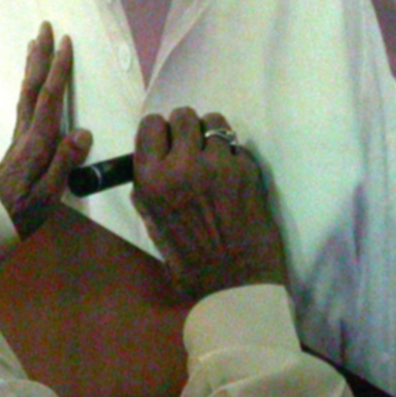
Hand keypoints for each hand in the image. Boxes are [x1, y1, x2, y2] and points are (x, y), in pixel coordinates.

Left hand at [0, 22, 91, 238]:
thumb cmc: (24, 210)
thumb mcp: (50, 193)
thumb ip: (65, 162)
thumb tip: (83, 131)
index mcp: (37, 141)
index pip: (49, 98)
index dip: (58, 70)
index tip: (65, 43)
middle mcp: (26, 131)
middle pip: (32, 86)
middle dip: (40, 56)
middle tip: (44, 27)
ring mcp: (20, 134)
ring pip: (25, 92)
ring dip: (32, 66)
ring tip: (35, 43)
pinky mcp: (18, 140)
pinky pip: (24, 102)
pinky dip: (29, 83)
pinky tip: (31, 81)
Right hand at [131, 108, 288, 300]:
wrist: (233, 281)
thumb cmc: (187, 258)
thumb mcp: (151, 221)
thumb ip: (148, 187)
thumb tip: (153, 161)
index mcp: (151, 178)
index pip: (151, 125)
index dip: (160, 131)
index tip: (167, 143)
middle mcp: (182, 165)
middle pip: (183, 116)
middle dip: (187, 128)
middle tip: (192, 147)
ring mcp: (217, 165)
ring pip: (215, 122)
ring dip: (213, 136)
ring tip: (215, 156)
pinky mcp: (247, 170)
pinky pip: (237, 147)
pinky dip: (234, 157)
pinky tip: (234, 177)